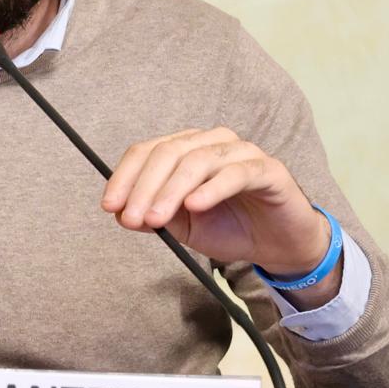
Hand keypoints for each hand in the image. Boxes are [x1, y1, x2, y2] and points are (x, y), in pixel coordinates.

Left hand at [101, 127, 330, 275]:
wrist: (278, 244)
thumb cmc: (230, 228)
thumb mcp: (183, 227)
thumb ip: (156, 215)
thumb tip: (121, 212)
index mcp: (187, 149)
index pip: (147, 151)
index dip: (125, 177)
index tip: (110, 206)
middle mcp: (212, 142)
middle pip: (168, 152)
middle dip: (144, 187)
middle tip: (132, 219)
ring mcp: (241, 152)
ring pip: (198, 160)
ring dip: (171, 190)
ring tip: (156, 219)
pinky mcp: (268, 169)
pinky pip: (236, 173)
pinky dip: (211, 188)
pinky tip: (195, 205)